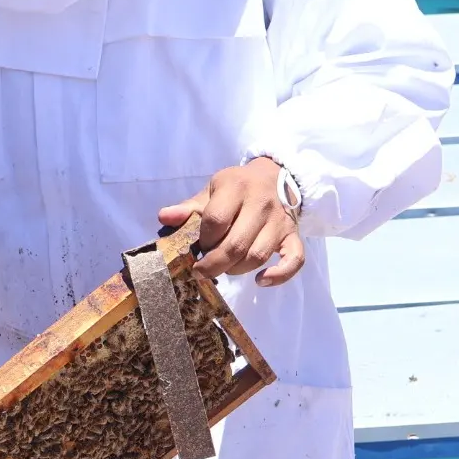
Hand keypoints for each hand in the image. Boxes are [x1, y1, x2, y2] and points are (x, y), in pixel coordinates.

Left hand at [158, 158, 304, 287]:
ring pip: (259, 255)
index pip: (216, 220)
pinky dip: (279, 275)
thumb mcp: (211, 190)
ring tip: (225, 270)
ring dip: (237, 270)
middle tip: (201, 272)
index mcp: (235, 187)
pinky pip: (295, 260)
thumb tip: (164, 218)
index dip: (204, 240)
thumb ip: (188, 207)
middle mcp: (260, 203)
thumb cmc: (235, 188)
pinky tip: (260, 281)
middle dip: (214, 264)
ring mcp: (279, 221)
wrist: (273, 177)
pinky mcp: (293, 235)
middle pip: (236, 243)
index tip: (197, 249)